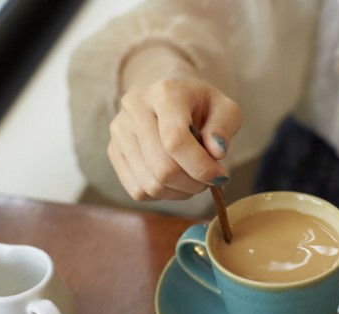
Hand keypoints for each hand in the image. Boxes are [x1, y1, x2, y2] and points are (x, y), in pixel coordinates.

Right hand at [108, 46, 241, 200]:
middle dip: (193, 183)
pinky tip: (175, 181)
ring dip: (180, 192)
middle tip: (209, 180)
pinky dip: (163, 195)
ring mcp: (119, 131)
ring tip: (193, 179)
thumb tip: (216, 153)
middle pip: (163, 168)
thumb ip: (225, 127)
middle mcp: (135, 108)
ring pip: (151, 184)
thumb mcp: (225, 108)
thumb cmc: (200, 105)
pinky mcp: (113, 151)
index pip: (176, 141)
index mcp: (165, 92)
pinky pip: (138, 190)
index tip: (220, 175)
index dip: (201, 167)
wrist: (167, 97)